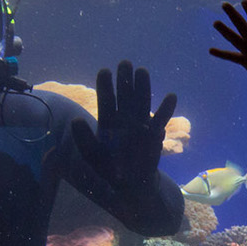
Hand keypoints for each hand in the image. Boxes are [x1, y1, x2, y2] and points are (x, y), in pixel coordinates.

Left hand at [71, 58, 178, 188]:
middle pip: (125, 95)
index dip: (105, 86)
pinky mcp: (154, 132)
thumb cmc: (108, 168)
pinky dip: (167, 109)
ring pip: (142, 101)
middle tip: (125, 62)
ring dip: (143, 87)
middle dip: (125, 79)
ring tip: (142, 70)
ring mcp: (140, 123)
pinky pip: (161, 119)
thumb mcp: (92, 155)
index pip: (107, 100)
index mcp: (108, 122)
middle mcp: (124, 119)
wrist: (130, 182)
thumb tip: (75, 120)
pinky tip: (171, 96)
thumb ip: (84, 139)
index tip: (105, 71)